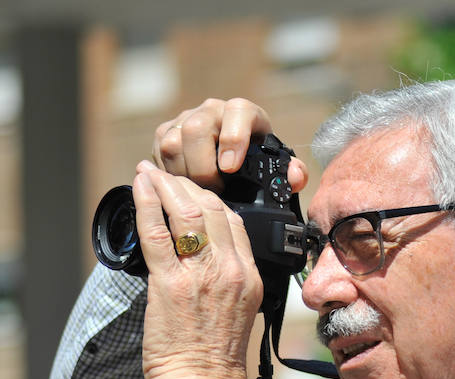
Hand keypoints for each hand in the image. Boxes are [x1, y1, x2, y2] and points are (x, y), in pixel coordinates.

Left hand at [132, 163, 259, 378]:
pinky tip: (138, 186)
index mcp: (249, 278)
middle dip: (186, 184)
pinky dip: (145, 202)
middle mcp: (230, 271)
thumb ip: (227, 280)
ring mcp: (201, 275)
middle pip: (212, 208)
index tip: (191, 191)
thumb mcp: (238, 312)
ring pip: (186, 211)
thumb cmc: (214, 357)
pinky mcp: (170, 282)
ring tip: (149, 173)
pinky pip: (156, 230)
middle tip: (165, 175)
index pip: (235, 222)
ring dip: (164, 185)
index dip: (211, 199)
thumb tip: (200, 257)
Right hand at [153, 97, 307, 192]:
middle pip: (196, 129)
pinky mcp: (166, 132)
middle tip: (216, 191)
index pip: (238, 112)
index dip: (233, 139)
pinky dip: (170, 172)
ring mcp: (185, 119)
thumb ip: (293, 173)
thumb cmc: (257, 162)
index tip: (231, 168)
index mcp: (244, 113)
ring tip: (201, 192)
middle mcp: (212, 110)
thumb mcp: (279, 168)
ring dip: (185, 173)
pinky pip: (159, 150)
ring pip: (173, 141)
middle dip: (204, 167)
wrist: (233, 155)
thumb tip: (295, 176)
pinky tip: (185, 187)